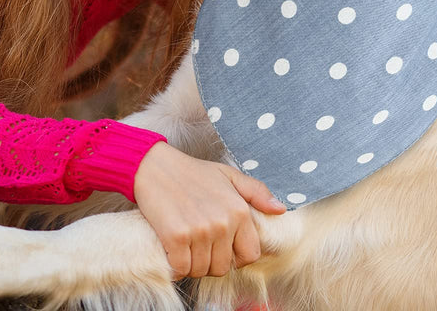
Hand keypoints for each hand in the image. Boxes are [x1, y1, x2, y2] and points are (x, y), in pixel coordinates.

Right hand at [133, 141, 284, 278]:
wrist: (156, 166)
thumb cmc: (193, 172)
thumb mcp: (229, 175)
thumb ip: (257, 192)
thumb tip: (280, 210)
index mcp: (239, 210)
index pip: (250, 255)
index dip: (236, 255)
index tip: (222, 247)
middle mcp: (222, 223)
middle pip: (223, 267)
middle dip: (212, 261)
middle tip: (200, 244)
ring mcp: (199, 231)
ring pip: (202, 270)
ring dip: (193, 264)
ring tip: (187, 244)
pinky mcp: (176, 237)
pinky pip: (182, 269)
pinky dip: (176, 265)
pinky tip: (174, 249)